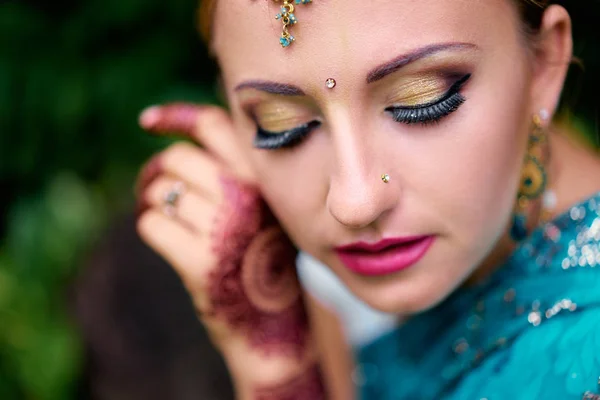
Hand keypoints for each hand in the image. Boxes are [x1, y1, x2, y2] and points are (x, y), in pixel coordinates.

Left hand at [135, 103, 324, 396]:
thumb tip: (174, 136)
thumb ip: (234, 169)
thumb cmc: (264, 257)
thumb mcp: (266, 205)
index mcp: (265, 176)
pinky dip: (151, 227)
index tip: (147, 122)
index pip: (214, 125)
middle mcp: (247, 195)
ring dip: (152, 202)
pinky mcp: (200, 261)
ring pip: (160, 191)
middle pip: (178, 158)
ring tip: (165, 216)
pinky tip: (166, 237)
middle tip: (154, 187)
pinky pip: (151, 224)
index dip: (176, 116)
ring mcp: (224, 228)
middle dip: (157, 171)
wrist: (274, 322)